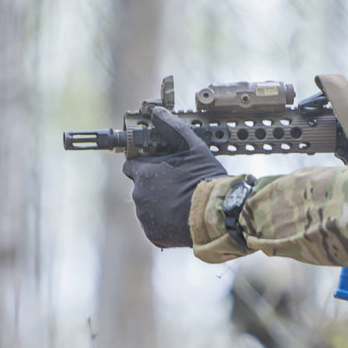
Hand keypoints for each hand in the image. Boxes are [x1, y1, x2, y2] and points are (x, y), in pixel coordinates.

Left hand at [122, 106, 228, 247]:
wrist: (217, 215)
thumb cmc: (205, 180)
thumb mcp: (192, 147)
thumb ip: (172, 128)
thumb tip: (158, 112)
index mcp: (144, 174)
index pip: (131, 165)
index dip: (144, 164)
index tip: (157, 166)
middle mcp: (140, 195)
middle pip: (139, 186)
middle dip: (153, 184)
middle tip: (175, 184)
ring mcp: (145, 217)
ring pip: (146, 206)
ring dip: (158, 203)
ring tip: (181, 201)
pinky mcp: (153, 234)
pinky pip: (153, 225)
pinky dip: (163, 221)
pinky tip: (180, 216)